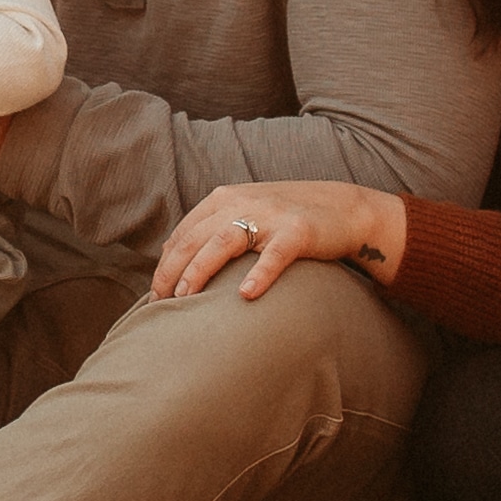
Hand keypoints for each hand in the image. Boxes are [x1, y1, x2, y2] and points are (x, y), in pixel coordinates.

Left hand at [150, 181, 405, 303]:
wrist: (344, 208)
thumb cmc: (287, 219)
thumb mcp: (246, 214)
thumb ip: (213, 230)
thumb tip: (172, 258)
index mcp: (224, 198)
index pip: (184, 232)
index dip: (166, 263)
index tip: (156, 292)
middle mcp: (243, 202)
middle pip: (196, 238)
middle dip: (173, 271)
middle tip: (160, 302)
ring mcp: (271, 215)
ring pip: (224, 243)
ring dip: (200, 271)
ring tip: (186, 298)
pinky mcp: (298, 231)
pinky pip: (274, 255)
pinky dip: (258, 274)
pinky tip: (245, 294)